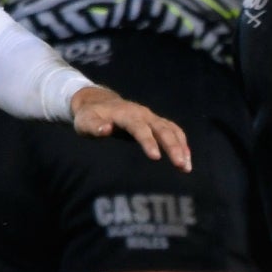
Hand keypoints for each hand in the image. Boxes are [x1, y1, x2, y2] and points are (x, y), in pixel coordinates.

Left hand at [70, 86, 191, 170]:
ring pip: (172, 130)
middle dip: (173, 147)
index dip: (148, 142)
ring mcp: (152, 118)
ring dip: (182, 147)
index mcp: (127, 114)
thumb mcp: (85, 121)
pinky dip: (182, 144)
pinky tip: (186, 159)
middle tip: (181, 165)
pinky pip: (174, 131)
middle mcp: (144, 114)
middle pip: (163, 129)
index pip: (140, 128)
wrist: (99, 103)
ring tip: (186, 168)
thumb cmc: (90, 116)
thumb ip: (94, 126)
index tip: (156, 157)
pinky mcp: (157, 123)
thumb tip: (106, 130)